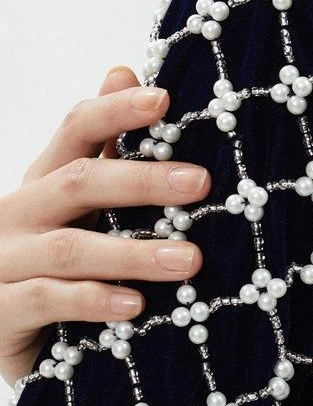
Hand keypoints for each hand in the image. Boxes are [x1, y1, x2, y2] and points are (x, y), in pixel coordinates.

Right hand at [0, 65, 211, 387]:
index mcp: (42, 181)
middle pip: (78, 182)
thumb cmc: (55, 268)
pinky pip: (46, 302)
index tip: (163, 98)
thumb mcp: (80, 210)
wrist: (3, 335)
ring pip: (69, 248)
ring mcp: (2, 262)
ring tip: (189, 260)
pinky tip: (135, 306)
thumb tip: (122, 70)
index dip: (114, 111)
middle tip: (201, 183)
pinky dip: (93, 301)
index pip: (74, 130)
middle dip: (142, 180)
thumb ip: (105, 150)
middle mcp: (16, 214)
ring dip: (133, 254)